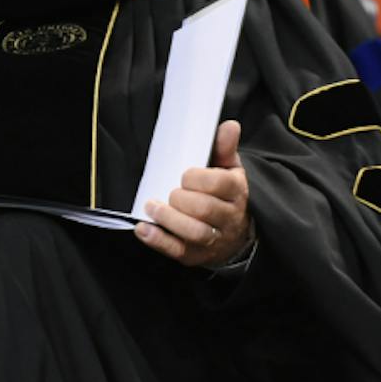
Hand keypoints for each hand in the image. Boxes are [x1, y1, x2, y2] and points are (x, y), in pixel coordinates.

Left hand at [134, 119, 251, 267]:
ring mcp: (214, 240)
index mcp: (236, 192)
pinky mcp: (196, 256)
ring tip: (152, 206)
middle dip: (181, 199)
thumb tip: (230, 126)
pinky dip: (158, 240)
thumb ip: (224, 148)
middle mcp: (229, 218)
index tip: (185, 175)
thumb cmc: (224, 194)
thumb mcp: (228, 169)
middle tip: (169, 192)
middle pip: (205, 209)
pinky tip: (144, 228)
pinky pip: (178, 251)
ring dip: (168, 219)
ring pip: (194, 233)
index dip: (198, 178)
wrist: (234, 234)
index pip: (220, 184)